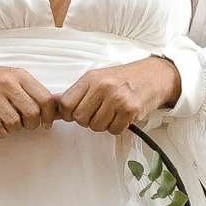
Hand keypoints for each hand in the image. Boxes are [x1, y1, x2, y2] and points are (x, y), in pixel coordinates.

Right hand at [0, 59, 57, 138]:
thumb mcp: (17, 79)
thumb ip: (35, 94)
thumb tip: (56, 111)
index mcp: (20, 76)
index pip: (44, 98)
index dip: (49, 115)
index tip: (46, 123)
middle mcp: (6, 83)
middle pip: (32, 113)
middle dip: (31, 124)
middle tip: (26, 123)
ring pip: (14, 123)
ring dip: (15, 129)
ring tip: (9, 122)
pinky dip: (1, 133)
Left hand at [57, 56, 180, 135]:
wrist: (154, 75)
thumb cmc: (123, 78)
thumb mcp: (97, 78)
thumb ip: (75, 92)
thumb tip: (51, 103)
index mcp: (90, 78)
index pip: (65, 104)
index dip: (69, 114)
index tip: (76, 113)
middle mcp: (102, 87)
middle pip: (80, 119)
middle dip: (87, 120)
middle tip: (98, 113)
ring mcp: (117, 98)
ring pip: (96, 127)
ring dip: (103, 125)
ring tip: (112, 112)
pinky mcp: (131, 110)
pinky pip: (114, 130)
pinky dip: (117, 127)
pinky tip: (122, 116)